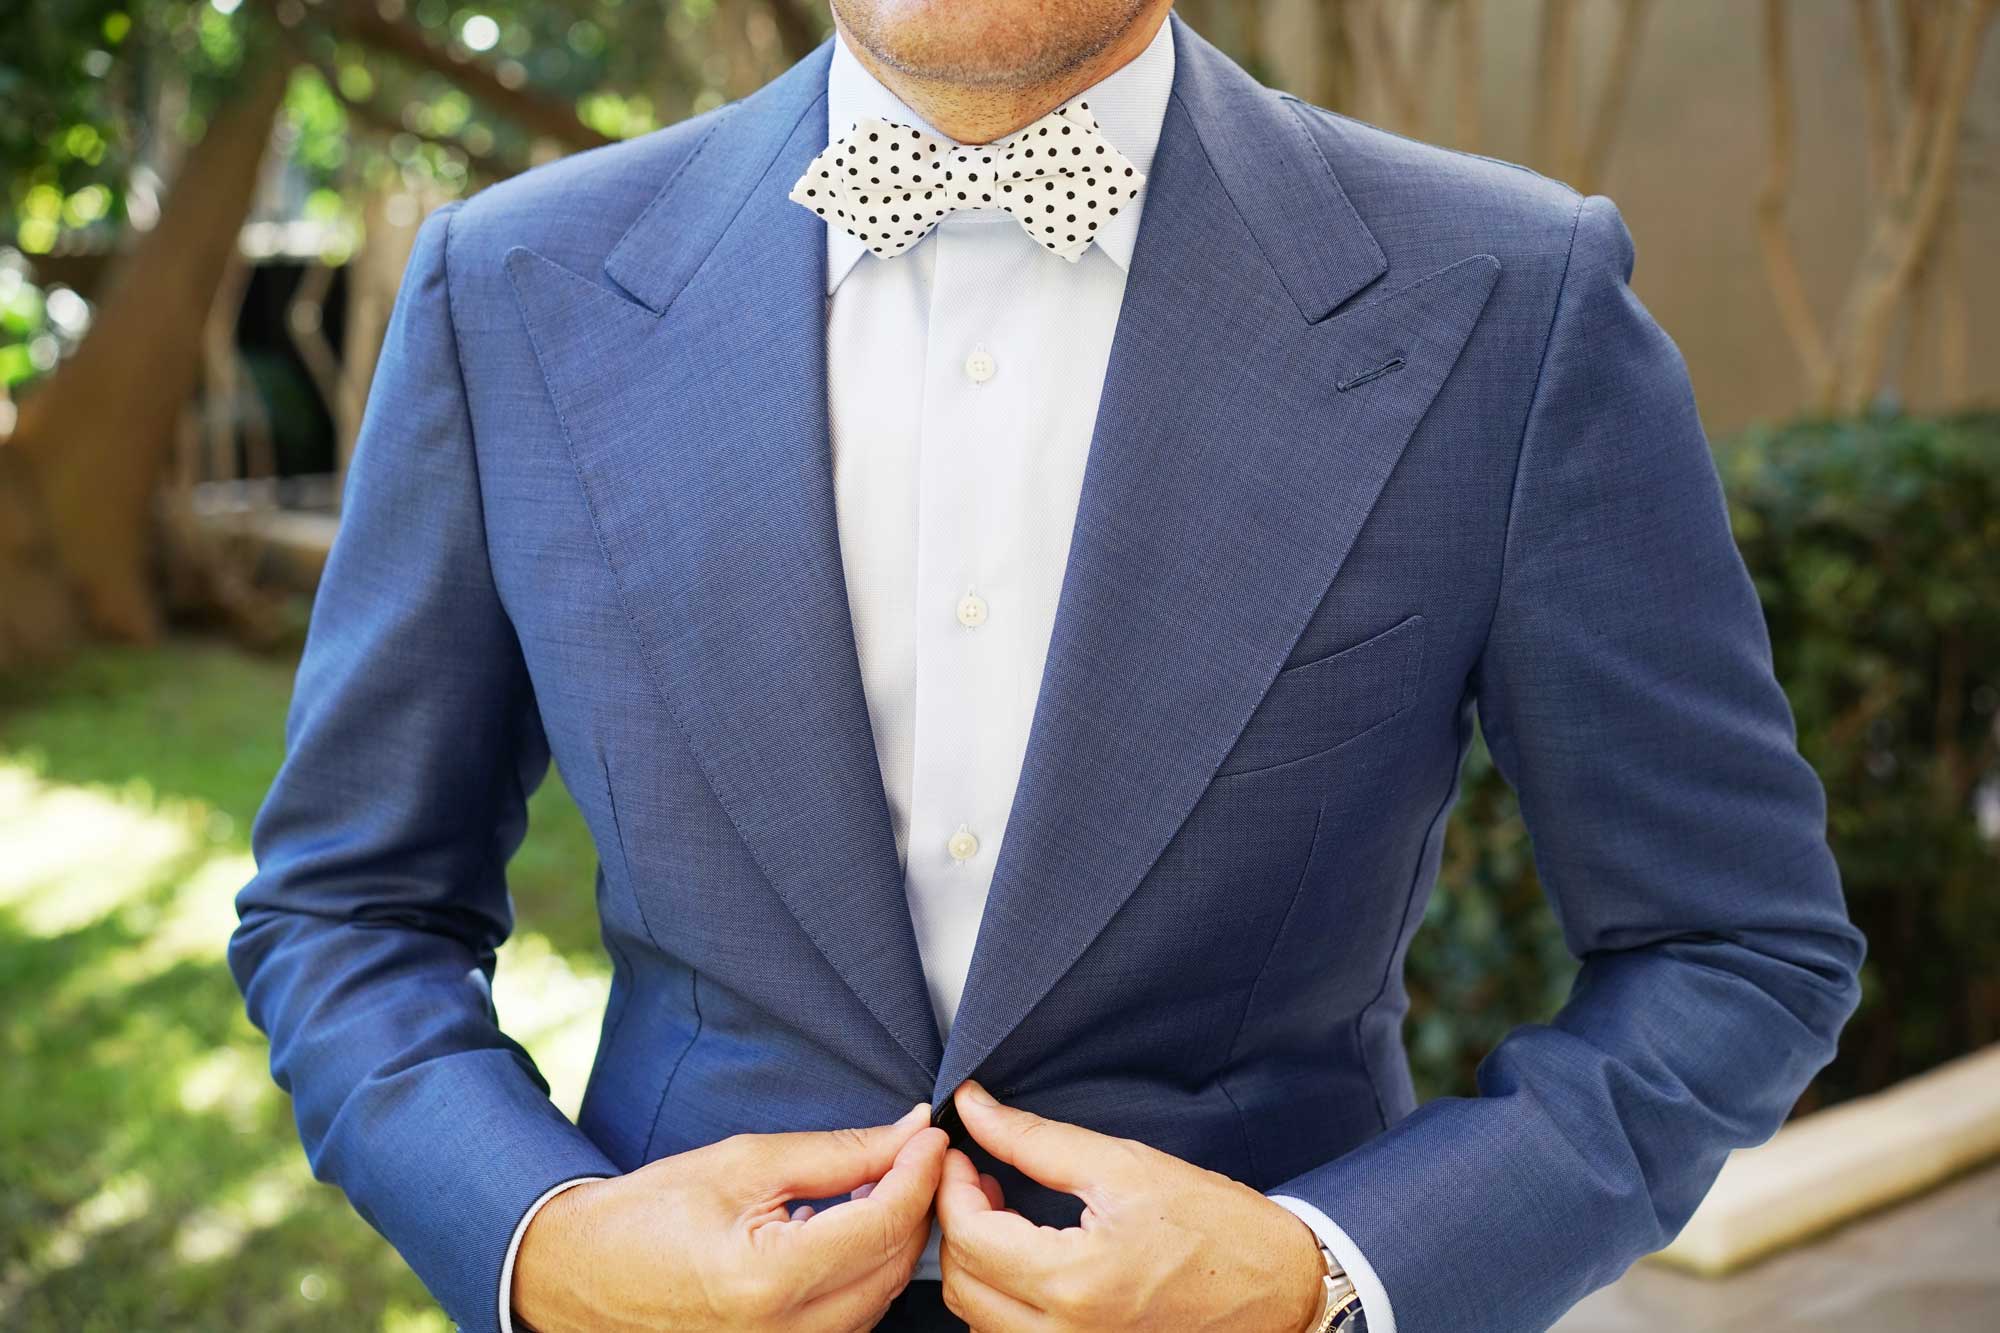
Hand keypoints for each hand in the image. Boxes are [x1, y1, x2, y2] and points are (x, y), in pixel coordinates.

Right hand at [512, 1102, 946, 1332]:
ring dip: (894, 1241)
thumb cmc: (650, 1214)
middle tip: (916, 1153)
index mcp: (766, 1281)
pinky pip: (852, 1320)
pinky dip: (866, 1273)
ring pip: (880, 1300)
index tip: (931, 1135)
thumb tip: (906, 1134)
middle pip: (892, 1268)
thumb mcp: (744, 1163)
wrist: (583, 1274)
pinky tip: (852, 1231)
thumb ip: (837, 1153)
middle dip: (916, 1206)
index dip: (918, 1173)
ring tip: (883, 1185)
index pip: (881, 1225)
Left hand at [935, 1081, 1326, 1332]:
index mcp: (1076, 1282)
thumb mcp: (1126, 1166)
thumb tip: (976, 1109)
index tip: (962, 1153)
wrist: (1284, 1289)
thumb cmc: (1219, 1227)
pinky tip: (1026, 1258)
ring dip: (976, 1264)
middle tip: (980, 1177)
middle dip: (957, 1223)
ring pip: (979, 1319)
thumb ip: (1037, 1140)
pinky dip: (1001, 1299)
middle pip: (963, 1285)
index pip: (970, 1238)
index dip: (951, 1187)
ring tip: (1003, 1214)